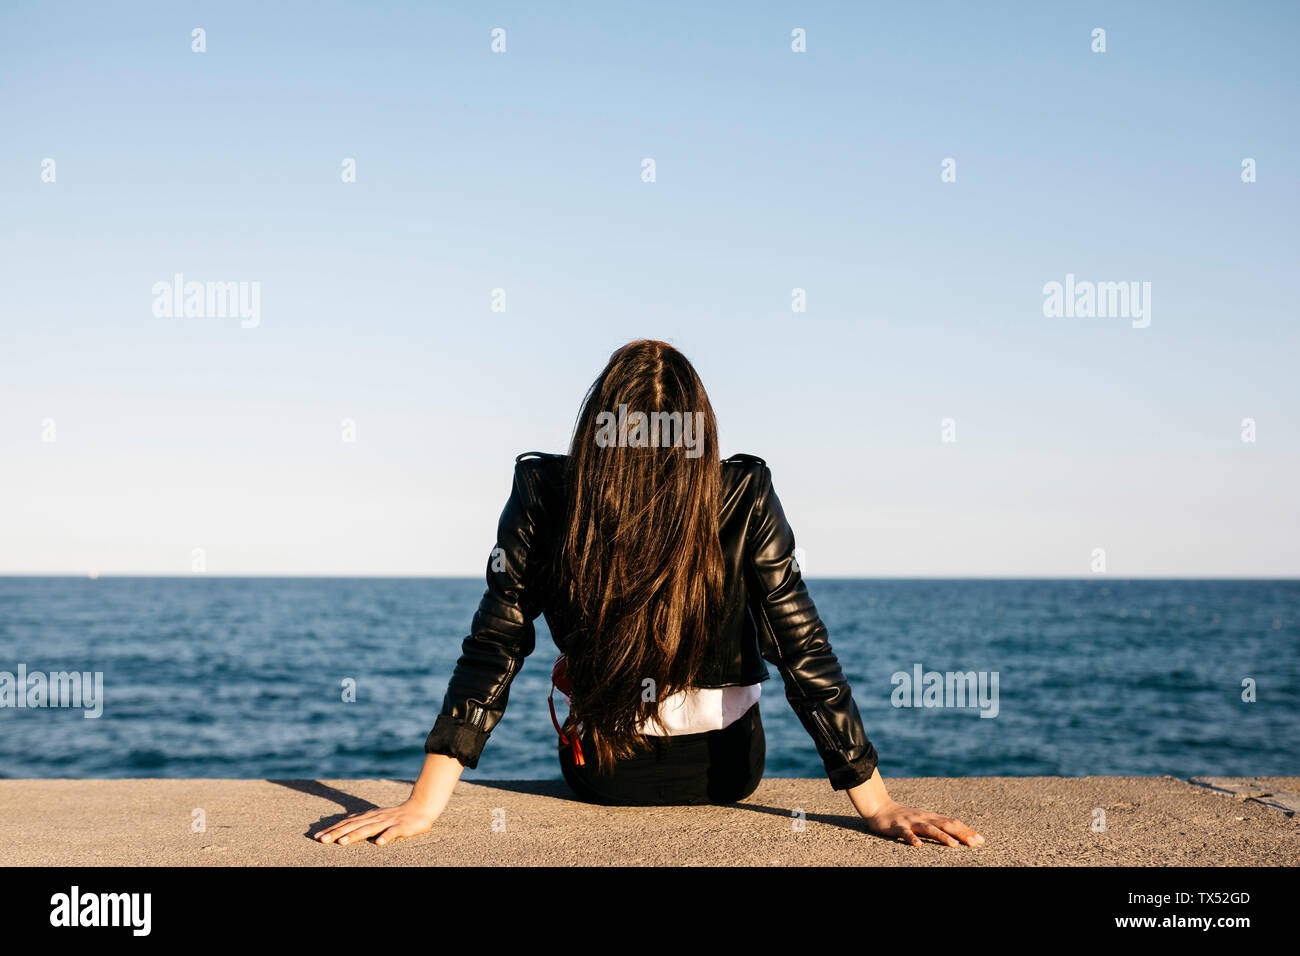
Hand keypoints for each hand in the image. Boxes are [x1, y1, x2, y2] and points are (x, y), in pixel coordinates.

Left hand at [313, 801, 436, 845]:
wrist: (420, 808)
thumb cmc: (396, 815)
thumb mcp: (376, 816)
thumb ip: (361, 820)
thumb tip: (344, 821)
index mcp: (368, 817)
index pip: (346, 823)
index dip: (332, 830)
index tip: (317, 837)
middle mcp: (375, 818)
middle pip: (353, 826)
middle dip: (336, 833)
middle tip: (322, 840)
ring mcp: (388, 822)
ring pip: (369, 829)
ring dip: (354, 835)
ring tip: (341, 843)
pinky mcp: (401, 827)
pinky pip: (392, 833)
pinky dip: (385, 837)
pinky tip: (378, 844)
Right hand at [862, 799, 984, 847]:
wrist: (880, 808)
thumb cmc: (904, 818)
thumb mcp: (923, 820)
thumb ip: (939, 826)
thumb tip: (958, 836)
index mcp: (931, 817)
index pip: (953, 822)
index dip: (967, 830)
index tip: (981, 840)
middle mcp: (924, 817)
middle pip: (945, 825)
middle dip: (961, 834)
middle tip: (975, 843)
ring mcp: (911, 821)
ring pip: (929, 829)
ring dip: (942, 836)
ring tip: (953, 845)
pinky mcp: (898, 826)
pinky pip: (905, 833)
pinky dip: (912, 839)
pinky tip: (918, 846)